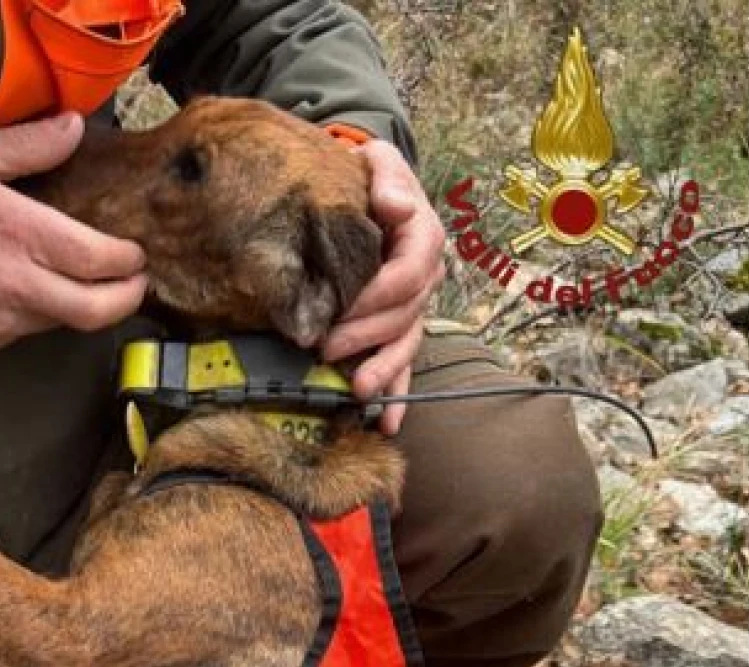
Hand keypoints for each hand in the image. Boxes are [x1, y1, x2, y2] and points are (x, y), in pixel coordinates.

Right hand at [0, 112, 149, 355]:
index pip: (102, 260)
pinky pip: (27, 331)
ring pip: (64, 322)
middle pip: (98, 310)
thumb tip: (74, 128)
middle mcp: (24, 286)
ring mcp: (5, 320)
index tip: (135, 251)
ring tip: (85, 284)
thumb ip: (28, 145)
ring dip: (83, 305)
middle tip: (134, 282)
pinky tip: (31, 293)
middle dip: (127, 298)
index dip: (128, 260)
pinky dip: (40, 314)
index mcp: (26, 236)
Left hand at [320, 139, 446, 434]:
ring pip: (406, 345)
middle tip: (324, 348)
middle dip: (366, 336)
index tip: (340, 307)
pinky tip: (386, 423)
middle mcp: (425, 277)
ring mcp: (413, 307)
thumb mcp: (377, 162)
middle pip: (403, 316)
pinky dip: (396, 394)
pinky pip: (403, 364)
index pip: (408, 274)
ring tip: (358, 391)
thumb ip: (387, 177)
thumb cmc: (365, 175)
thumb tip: (397, 206)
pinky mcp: (398, 327)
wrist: (363, 191)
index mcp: (423, 239)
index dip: (376, 295)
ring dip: (383, 370)